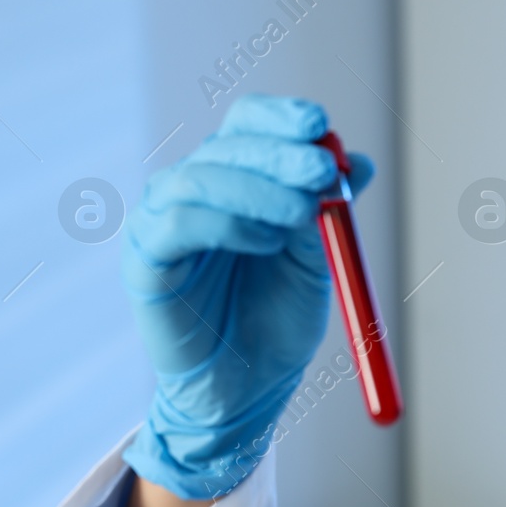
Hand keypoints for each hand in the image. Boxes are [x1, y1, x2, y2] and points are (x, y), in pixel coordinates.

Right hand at [120, 94, 374, 499]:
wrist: (249, 389)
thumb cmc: (280, 320)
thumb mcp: (317, 261)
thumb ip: (330, 213)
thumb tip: (359, 164)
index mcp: (234, 180)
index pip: (247, 124)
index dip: (280, 117)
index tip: (320, 125)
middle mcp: (192, 190)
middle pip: (226, 145)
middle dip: (280, 153)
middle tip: (323, 172)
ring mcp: (161, 221)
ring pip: (200, 178)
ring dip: (259, 189)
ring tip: (303, 215)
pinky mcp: (145, 260)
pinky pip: (178, 223)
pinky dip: (228, 223)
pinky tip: (266, 241)